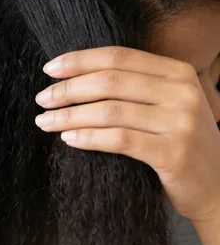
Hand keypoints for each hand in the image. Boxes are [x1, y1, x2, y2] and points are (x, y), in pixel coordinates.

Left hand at [34, 47, 219, 224]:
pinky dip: (89, 137)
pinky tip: (67, 138)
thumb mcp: (168, 107)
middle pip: (111, 81)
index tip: (49, 70)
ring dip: (71, 115)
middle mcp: (182, 92)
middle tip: (42, 99)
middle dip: (69, 89)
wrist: (217, 187)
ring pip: (111, 110)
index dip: (80, 61)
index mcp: (178, 72)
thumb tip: (79, 77)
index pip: (119, 57)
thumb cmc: (181, 147)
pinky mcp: (173, 152)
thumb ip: (138, 88)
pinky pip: (120, 140)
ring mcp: (181, 122)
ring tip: (46, 121)